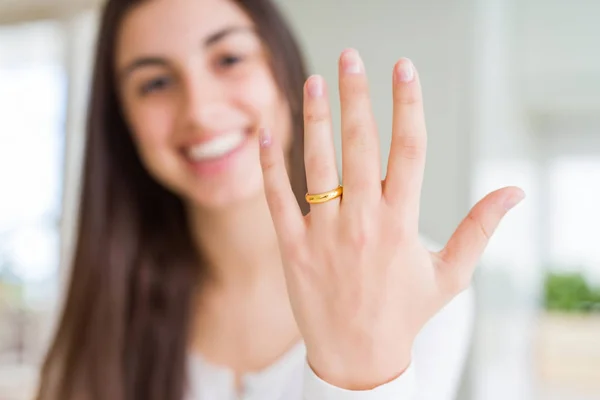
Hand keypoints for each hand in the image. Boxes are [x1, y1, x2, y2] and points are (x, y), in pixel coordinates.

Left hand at [258, 49, 523, 389]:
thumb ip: (480, 229)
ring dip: (316, 119)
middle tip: (352, 58)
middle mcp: (363, 222)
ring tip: (315, 81)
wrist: (359, 358)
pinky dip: (271, 165)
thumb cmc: (405, 313)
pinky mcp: (293, 248)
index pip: (409, 150)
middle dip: (357, 97)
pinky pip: (278, 199)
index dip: (407, 105)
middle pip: (361, 146)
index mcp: (402, 223)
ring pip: (318, 165)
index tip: (403, 69)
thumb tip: (514, 191)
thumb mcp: (451, 275)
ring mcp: (325, 234)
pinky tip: (268, 133)